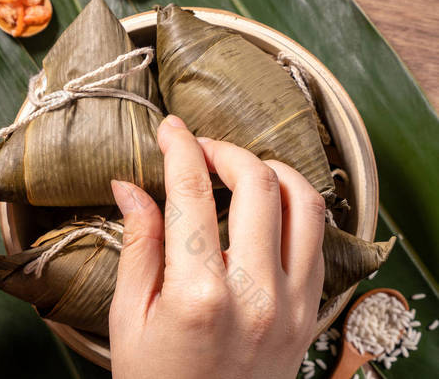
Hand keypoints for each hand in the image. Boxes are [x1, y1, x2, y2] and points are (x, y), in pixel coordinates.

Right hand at [109, 115, 324, 378]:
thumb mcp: (130, 316)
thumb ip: (138, 244)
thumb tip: (129, 187)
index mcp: (199, 295)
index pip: (192, 193)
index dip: (179, 148)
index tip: (169, 130)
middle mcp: (256, 294)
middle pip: (258, 184)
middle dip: (226, 150)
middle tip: (200, 147)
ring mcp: (292, 304)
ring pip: (304, 204)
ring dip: (271, 171)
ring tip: (240, 168)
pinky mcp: (308, 313)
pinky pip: (317, 240)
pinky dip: (295, 207)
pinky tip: (267, 206)